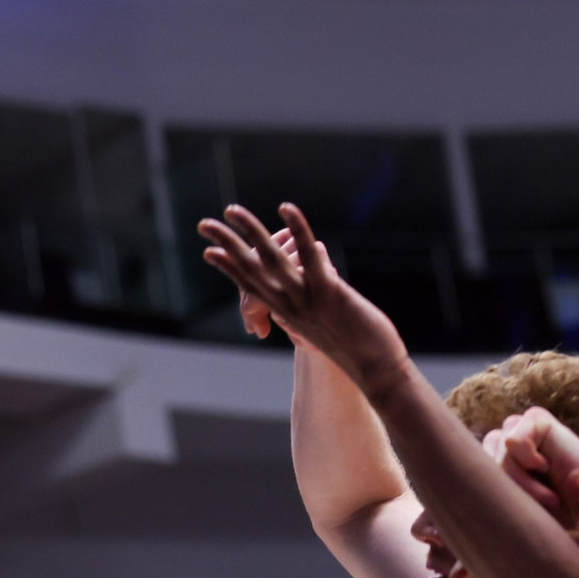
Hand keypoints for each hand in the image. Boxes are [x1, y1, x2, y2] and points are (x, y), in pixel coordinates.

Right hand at [197, 204, 409, 394]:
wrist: (375, 369)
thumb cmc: (357, 349)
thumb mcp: (325, 329)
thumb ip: (311, 315)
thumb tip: (306, 314)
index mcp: (286, 312)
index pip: (250, 286)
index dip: (229, 267)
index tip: (208, 252)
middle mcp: (288, 305)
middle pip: (250, 268)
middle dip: (224, 244)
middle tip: (203, 223)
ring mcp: (306, 297)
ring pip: (270, 258)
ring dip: (249, 230)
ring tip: (231, 209)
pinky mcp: (328, 290)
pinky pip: (309, 254)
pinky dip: (297, 229)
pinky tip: (286, 208)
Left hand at [486, 408, 578, 571]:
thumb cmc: (557, 522)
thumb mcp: (512, 531)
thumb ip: (484, 543)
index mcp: (494, 467)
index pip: (466, 473)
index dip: (470, 498)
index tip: (483, 529)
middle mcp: (504, 446)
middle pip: (478, 462)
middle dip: (504, 493)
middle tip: (536, 511)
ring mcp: (520, 430)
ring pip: (495, 450)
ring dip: (519, 480)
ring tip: (548, 499)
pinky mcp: (537, 420)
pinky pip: (514, 436)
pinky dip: (527, 455)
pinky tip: (546, 467)